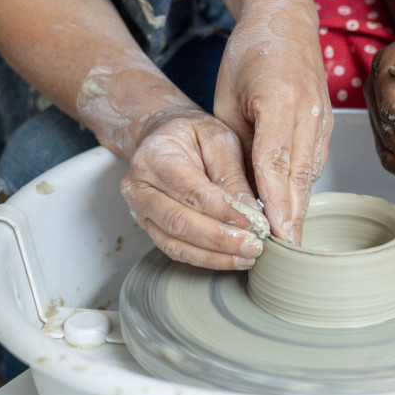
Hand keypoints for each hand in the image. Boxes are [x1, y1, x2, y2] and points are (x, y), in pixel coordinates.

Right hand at [120, 107, 269, 268]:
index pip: (191, 191)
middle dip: (221, 239)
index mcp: (154, 156)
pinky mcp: (149, 228)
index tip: (256, 223)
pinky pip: (175, 251)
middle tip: (255, 246)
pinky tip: (232, 259)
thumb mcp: (219, 140)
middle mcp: (139, 186)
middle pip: (179, 222)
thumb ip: (233, 176)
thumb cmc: (194, 135)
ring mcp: (140, 211)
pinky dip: (205, 259)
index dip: (225, 212)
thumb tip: (252, 216)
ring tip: (247, 257)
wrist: (166, 136)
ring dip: (215, 256)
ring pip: (175, 244)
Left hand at [213, 0, 332, 243]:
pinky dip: (305, 188)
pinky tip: (295, 211)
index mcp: (279, 99)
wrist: (285, 20)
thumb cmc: (250, 53)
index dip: (274, 201)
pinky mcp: (327, 124)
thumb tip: (237, 188)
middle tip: (285, 253)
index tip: (273, 234)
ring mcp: (323, 118)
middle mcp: (308, 110)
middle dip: (292, 216)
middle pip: (299, 174)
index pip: (275, 161)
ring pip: (311, 172)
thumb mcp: (228, 97)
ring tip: (290, 242)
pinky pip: (315, 162)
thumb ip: (236, 141)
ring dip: (300, 206)